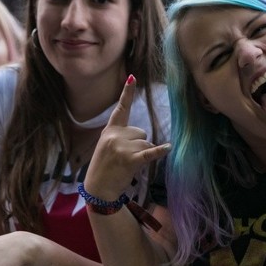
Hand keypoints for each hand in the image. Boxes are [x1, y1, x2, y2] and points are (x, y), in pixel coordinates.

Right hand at [85, 75, 170, 200]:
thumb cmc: (104, 167)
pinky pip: (149, 152)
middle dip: (138, 144)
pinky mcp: (130, 160)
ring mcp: (122, 147)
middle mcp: (115, 136)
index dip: (127, 93)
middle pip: (141, 132)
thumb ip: (120, 136)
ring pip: (146, 144)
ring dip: (142, 154)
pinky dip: (159, 151)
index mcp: (110, 131)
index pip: (121, 109)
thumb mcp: (106, 146)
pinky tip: (167, 148)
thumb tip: (142, 136)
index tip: (133, 77)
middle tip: (125, 158)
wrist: (98, 188)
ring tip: (127, 165)